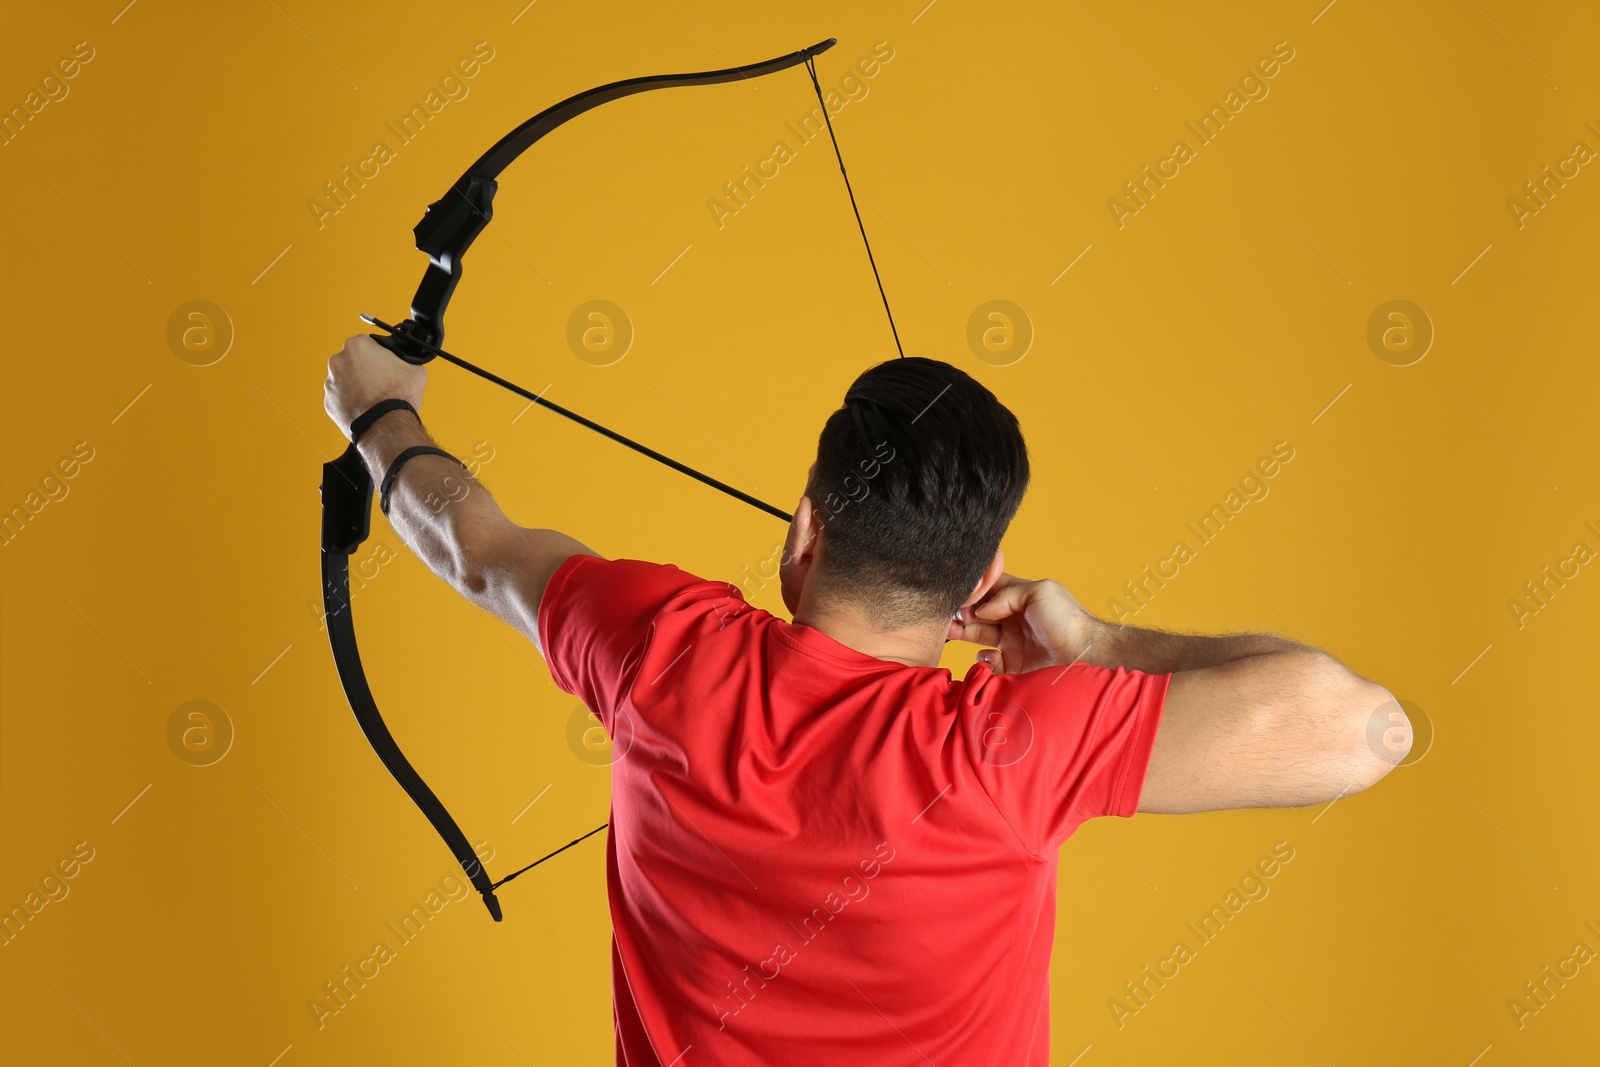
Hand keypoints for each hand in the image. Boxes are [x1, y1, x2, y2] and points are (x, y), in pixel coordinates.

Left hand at [324, 334, 427, 438]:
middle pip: (353, 361)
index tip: (386, 365)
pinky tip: (365, 408)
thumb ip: (406, 362)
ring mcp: (330, 383)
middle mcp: (338, 361)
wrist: (386, 425)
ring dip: (357, 386)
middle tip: (381, 382)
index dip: (379, 355)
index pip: (368, 343)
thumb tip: (407, 365)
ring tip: (374, 399)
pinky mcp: (328, 402)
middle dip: (364, 370)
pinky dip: (351, 403)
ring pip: (345, 380)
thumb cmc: (398, 396)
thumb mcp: (415, 370)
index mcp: (357, 346)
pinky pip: (340, 399)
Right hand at [946, 572, 1100, 674]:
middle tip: (948, 616)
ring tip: (955, 632)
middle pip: (978, 612)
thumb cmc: (1067, 620)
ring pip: (978, 635)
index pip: (989, 588)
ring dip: (963, 633)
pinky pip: (989, 663)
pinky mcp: (1013, 666)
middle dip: (961, 612)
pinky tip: (989, 657)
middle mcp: (1013, 618)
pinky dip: (983, 661)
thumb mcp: (1040, 592)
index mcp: (1019, 597)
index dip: (972, 590)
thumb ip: (1007, 595)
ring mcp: (1012, 642)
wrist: (1085, 656)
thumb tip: (981, 610)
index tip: (957, 594)